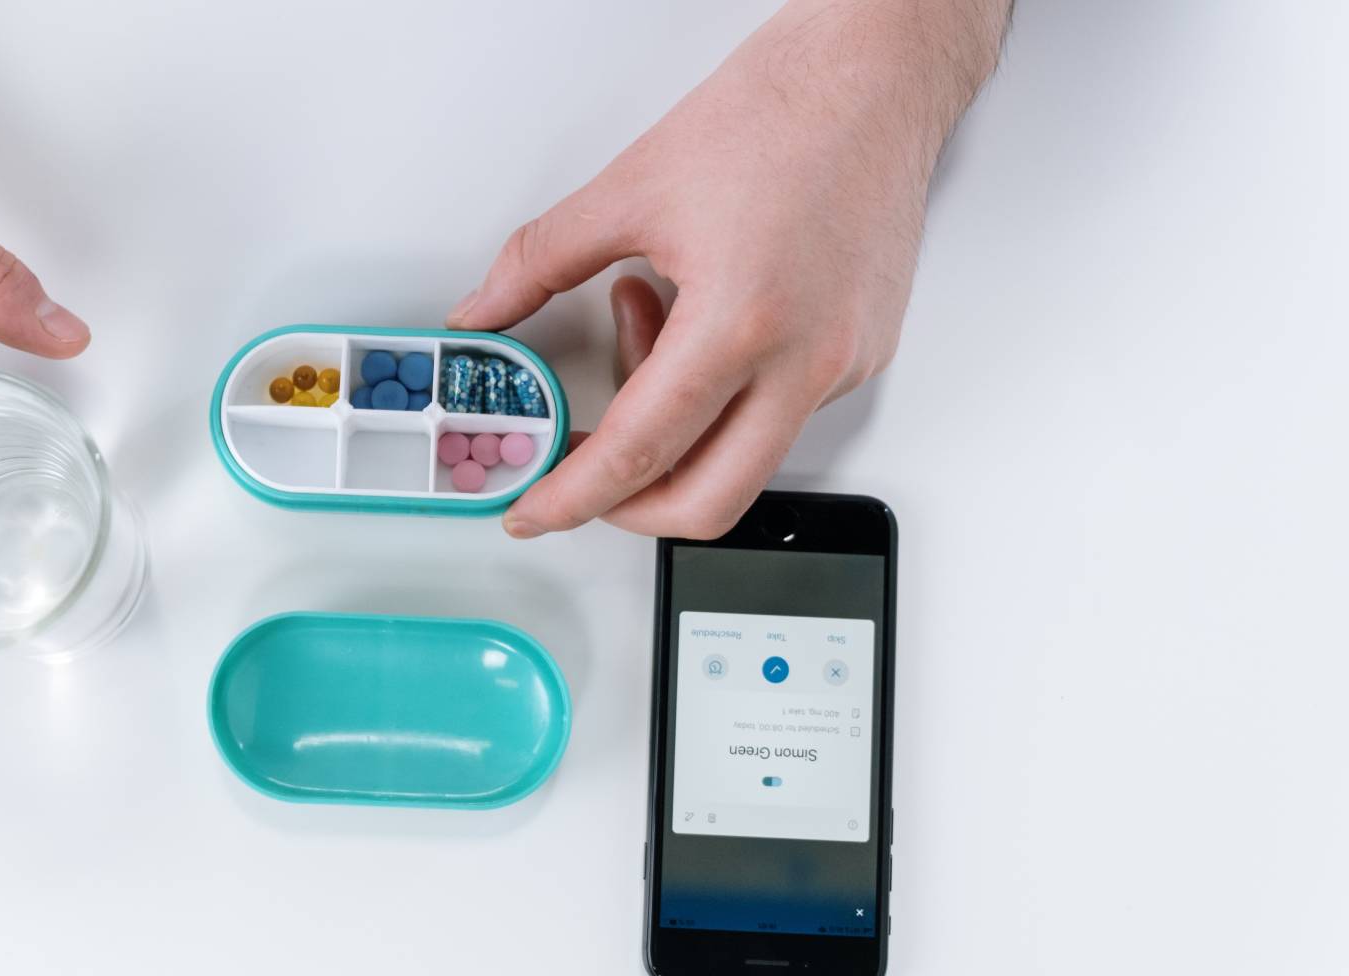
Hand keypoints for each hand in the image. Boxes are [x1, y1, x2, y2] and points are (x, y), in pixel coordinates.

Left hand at [450, 0, 1007, 538]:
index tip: (533, 513)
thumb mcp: (630, 187)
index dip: (574, 497)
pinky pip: (780, 417)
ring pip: (743, 459)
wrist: (875, 77)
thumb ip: (538, 263)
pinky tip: (697, 320)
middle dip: (629, 506)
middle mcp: (805, 360)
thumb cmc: (778, 113)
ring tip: (647, 324)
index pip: (640, 452)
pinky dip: (721, 395)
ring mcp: (843, 365)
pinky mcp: (863, 356)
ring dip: (676, 427)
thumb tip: (485, 312)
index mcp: (741, 322)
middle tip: (580, 473)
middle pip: (707, 501)